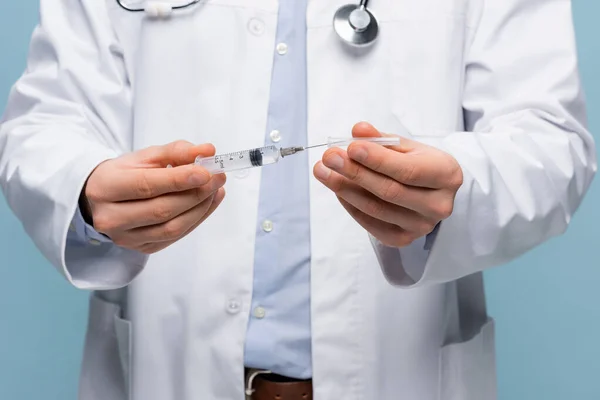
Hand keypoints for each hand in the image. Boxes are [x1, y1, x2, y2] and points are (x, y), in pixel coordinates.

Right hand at [82, 140, 225, 253]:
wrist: (104, 199)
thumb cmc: (125, 174)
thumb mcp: (146, 156)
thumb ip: (176, 151)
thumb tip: (207, 151)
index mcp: (105, 188)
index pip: (146, 186)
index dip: (179, 180)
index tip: (206, 172)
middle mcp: (111, 218)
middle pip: (162, 210)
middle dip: (196, 194)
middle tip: (218, 178)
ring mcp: (126, 238)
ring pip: (172, 228)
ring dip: (201, 208)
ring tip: (216, 190)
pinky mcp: (142, 248)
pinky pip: (176, 237)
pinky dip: (197, 219)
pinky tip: (208, 203)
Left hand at [313, 122, 462, 247]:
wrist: (433, 191)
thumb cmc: (419, 164)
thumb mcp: (406, 146)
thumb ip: (381, 139)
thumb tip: (358, 130)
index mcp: (447, 175)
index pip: (408, 170)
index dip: (377, 159)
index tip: (350, 147)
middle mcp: (438, 205)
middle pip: (389, 191)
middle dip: (355, 173)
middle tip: (329, 158)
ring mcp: (421, 226)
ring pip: (376, 209)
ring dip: (345, 189)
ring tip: (323, 172)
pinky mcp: (403, 239)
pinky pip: (370, 224)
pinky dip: (350, 206)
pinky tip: (338, 189)